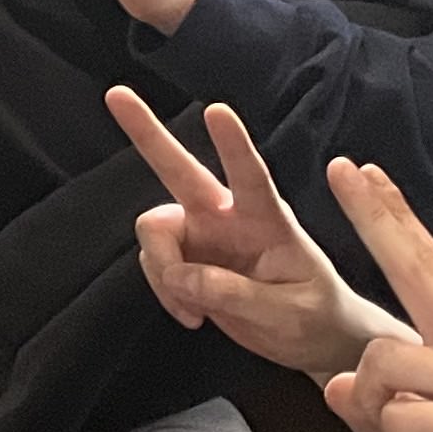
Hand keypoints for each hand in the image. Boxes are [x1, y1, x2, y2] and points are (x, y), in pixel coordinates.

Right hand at [108, 88, 399, 379]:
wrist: (317, 337)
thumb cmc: (317, 316)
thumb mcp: (289, 313)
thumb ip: (236, 294)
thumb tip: (180, 277)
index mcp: (268, 220)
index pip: (251, 177)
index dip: (233, 145)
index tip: (217, 110)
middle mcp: (228, 216)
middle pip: (180, 169)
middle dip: (147, 132)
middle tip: (115, 94)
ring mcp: (203, 235)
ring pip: (155, 228)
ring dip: (161, 268)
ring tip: (191, 312)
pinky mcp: (186, 257)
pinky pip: (154, 263)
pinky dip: (164, 292)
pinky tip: (192, 316)